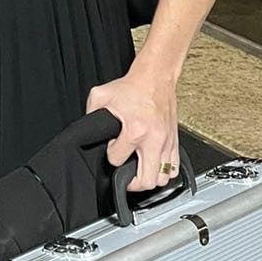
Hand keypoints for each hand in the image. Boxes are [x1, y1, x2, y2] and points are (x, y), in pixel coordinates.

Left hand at [85, 67, 178, 191]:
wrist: (155, 77)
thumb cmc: (132, 87)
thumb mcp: (101, 95)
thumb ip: (90, 113)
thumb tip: (87, 128)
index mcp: (135, 130)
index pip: (116, 159)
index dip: (111, 156)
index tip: (112, 149)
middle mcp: (153, 139)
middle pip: (146, 180)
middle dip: (132, 183)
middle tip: (125, 177)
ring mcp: (166, 142)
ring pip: (162, 178)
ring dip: (150, 179)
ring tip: (139, 173)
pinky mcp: (174, 141)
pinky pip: (174, 168)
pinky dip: (164, 172)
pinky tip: (153, 166)